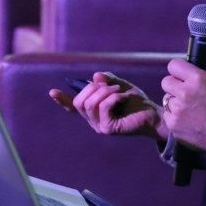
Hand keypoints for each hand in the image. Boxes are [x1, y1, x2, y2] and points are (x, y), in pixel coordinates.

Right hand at [49, 71, 168, 140]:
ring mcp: (99, 126)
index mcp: (93, 111)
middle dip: (93, 88)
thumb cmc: (137, 102)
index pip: (73, 107)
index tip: (52, 92)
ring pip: (90, 104)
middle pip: (80, 101)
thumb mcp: (120, 86)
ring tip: (120, 91)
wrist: (153, 115)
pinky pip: (103, 107)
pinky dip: (113, 97)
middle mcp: (93, 120)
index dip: (62, 100)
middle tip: (112, 86)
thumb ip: (107, 81)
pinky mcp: (108, 129)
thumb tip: (95, 76)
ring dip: (106, 92)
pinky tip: (124, 97)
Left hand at [160, 58, 205, 160]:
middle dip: (174, 86)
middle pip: (166, 82)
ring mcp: (176, 109)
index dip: (178, 71)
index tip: (182, 77)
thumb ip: (201, 76)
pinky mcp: (172, 124)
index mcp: (197, 78)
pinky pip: (167, 115)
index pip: (173, 65)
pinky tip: (187, 120)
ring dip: (174, 102)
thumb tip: (188, 75)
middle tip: (184, 94)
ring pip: (165, 99)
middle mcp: (184, 92)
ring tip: (187, 109)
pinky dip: (174, 116)